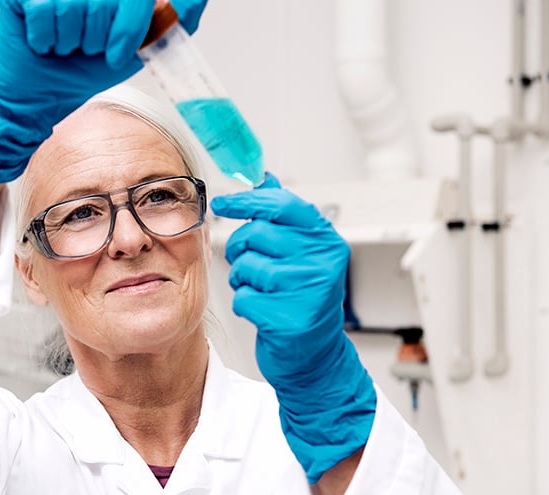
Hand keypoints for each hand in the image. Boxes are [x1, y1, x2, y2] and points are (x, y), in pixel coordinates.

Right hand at [0, 0, 207, 182]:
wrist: (42, 90)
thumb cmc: (87, 65)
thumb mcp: (137, 46)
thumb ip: (166, 21)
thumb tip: (194, 1)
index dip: (136, 22)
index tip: (123, 49)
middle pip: (113, 1)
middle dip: (104, 38)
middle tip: (92, 49)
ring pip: (77, 7)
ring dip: (74, 40)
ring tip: (67, 45)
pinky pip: (46, 12)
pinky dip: (47, 39)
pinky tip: (46, 42)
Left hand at [210, 173, 375, 483]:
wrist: (314, 358)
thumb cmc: (302, 301)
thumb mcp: (301, 254)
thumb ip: (283, 217)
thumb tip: (266, 178)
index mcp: (326, 241)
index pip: (282, 205)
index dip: (247, 200)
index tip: (223, 203)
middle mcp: (322, 262)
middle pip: (257, 234)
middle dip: (241, 247)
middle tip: (248, 262)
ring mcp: (308, 291)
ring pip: (247, 266)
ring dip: (243, 279)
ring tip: (262, 291)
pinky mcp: (290, 318)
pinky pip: (244, 297)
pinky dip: (245, 304)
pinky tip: (263, 312)